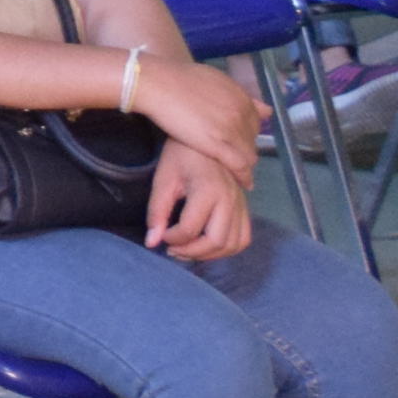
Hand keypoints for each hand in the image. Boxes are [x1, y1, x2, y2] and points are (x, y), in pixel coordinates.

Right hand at [133, 51, 264, 170]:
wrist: (159, 83)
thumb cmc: (177, 78)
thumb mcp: (213, 80)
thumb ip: (234, 94)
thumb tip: (257, 106)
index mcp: (242, 98)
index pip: (255, 122)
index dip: (246, 132)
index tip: (237, 140)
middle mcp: (242, 114)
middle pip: (253, 139)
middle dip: (245, 147)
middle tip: (233, 154)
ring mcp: (232, 130)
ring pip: (249, 154)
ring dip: (244, 163)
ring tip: (237, 171)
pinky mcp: (218, 145)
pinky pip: (239, 166)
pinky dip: (244, 176)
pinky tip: (244, 183)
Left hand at [148, 140, 252, 260]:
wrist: (207, 142)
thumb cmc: (181, 157)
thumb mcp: (163, 180)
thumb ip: (157, 212)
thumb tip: (152, 242)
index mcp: (208, 190)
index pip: (190, 228)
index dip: (172, 238)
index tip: (160, 234)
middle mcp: (230, 200)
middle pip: (216, 241)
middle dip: (191, 252)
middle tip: (172, 250)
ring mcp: (241, 205)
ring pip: (233, 244)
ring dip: (209, 255)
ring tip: (187, 250)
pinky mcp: (245, 208)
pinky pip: (243, 238)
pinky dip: (227, 249)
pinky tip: (207, 246)